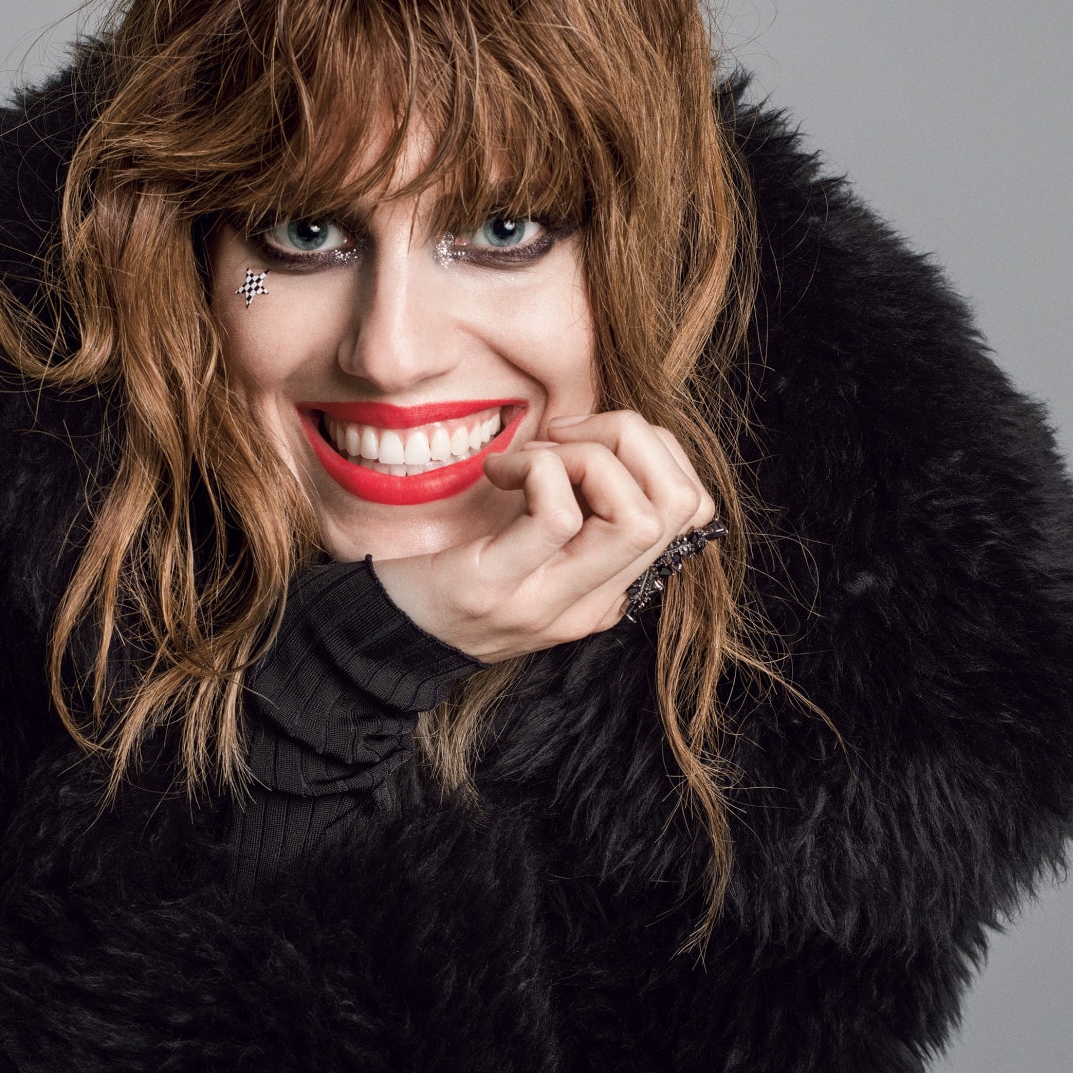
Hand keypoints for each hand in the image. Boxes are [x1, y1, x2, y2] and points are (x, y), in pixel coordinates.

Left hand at [370, 410, 716, 662]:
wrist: (381, 637)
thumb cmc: (452, 573)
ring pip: (636, 515)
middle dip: (631, 439)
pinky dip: (537, 469)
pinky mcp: (496, 589)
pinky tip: (498, 471)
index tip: (585, 440)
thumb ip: (578, 511)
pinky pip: (557, 516)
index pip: (691, 509)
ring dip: (586, 456)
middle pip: (678, 506)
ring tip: (532, 457)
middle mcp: (591, 603)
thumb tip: (608, 437)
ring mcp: (547, 602)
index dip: (655, 450)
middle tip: (564, 435)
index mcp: (608, 590)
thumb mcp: (530, 547)